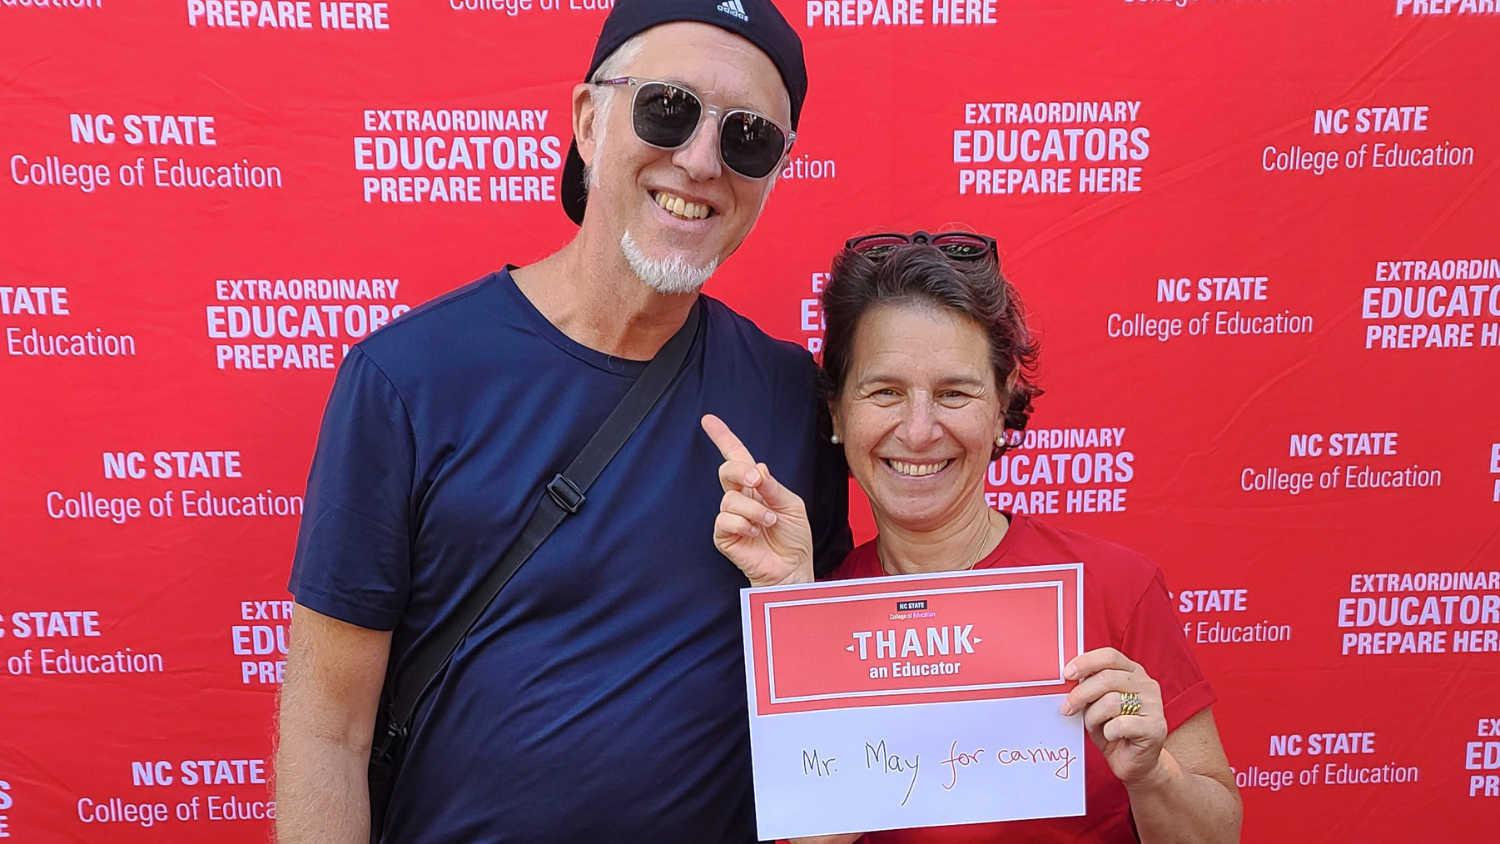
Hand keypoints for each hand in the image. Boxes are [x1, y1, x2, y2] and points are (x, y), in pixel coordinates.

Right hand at [701, 414, 813, 587]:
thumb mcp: (791, 504)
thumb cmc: (794, 538)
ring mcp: (731, 517)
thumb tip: (756, 467)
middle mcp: (741, 499)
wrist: (793, 568)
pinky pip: (724, 520)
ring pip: (729, 499)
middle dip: (739, 471)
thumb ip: (772, 486)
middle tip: (756, 482)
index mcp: (756, 487)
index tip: (708, 421)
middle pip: (727, 471)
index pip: (736, 457)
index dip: (723, 438)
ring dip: (754, 510)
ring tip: (768, 523)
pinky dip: (743, 524)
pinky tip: (754, 533)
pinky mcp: (724, 536)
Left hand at [1060, 648, 1168, 786]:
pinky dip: (1108, 732)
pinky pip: (1120, 724)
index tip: (1067, 674)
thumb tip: (1068, 678)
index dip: (1086, 662)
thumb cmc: (1115, 732)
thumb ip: (1090, 689)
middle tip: (1067, 708)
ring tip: (1094, 726)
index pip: (1110, 656)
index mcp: (1133, 673)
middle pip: (1107, 678)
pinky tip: (1112, 736)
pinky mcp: (1155, 727)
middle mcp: (1147, 685)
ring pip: (1111, 701)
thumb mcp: (1098, 705)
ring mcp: (1154, 705)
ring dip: (1093, 717)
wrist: (1137, 764)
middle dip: (1081, 694)